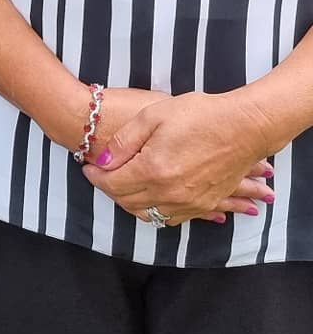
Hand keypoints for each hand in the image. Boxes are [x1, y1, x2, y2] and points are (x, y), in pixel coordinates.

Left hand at [82, 91, 277, 225]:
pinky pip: (173, 218)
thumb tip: (101, 162)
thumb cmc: (199, 115)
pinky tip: (149, 199)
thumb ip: (123, 142)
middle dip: (109, 189)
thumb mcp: (152, 116)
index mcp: (154, 170)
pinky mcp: (205, 203)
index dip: (95, 176)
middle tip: (101, 174)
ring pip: (149, 214)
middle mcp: (171, 193)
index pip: (112, 184)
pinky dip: (155, 211)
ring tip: (121, 185)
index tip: (87, 167)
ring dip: (130, 202)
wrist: (245, 126)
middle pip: (127, 201)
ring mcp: (190, 202)